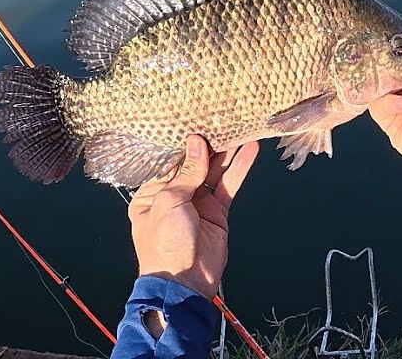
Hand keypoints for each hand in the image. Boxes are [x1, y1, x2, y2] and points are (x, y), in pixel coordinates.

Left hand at [128, 135, 260, 298]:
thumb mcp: (170, 201)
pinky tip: (250, 150)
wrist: (184, 282)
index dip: (183, 142)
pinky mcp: (218, 211)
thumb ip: (187, 172)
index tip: (196, 119)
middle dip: (208, 143)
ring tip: (240, 127)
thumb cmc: (164, 243)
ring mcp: (198, 203)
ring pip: (214, 171)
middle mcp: (175, 195)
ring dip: (227, 152)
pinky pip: (229, 185)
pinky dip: (239, 168)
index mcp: (151, 193)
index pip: (170, 161)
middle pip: (194, 164)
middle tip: (222, 118)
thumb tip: (196, 142)